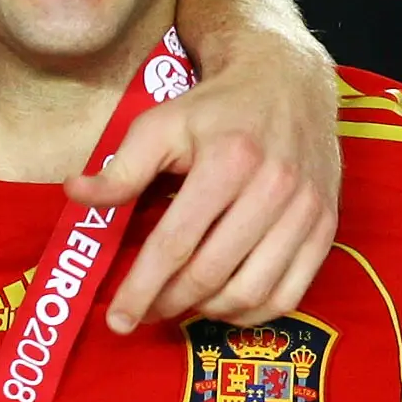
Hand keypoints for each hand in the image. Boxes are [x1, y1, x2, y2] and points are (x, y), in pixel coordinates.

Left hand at [70, 38, 338, 331]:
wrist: (287, 82)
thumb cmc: (214, 108)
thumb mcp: (160, 124)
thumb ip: (121, 167)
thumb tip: (75, 194)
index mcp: (227, 162)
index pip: (175, 244)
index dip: (141, 288)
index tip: (118, 318)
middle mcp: (274, 189)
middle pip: (211, 274)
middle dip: (168, 303)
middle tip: (142, 312)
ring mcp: (306, 211)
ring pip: (253, 292)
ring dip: (208, 312)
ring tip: (179, 305)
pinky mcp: (326, 225)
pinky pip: (290, 293)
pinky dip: (252, 313)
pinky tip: (222, 305)